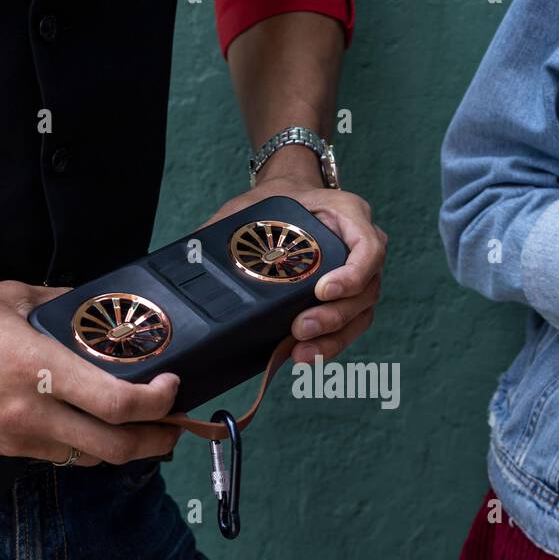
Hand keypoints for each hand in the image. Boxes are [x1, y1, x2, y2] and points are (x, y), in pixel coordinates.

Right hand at [0, 281, 181, 465]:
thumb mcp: (11, 298)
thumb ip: (63, 305)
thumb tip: (99, 308)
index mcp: (38, 370)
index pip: (119, 405)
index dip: (159, 403)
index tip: (173, 387)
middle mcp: (31, 414)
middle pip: (116, 450)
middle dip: (157, 441)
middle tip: (176, 425)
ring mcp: (15, 438)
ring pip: (89, 458)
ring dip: (122, 447)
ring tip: (141, 425)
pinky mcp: (0, 448)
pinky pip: (57, 455)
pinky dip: (84, 445)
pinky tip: (91, 423)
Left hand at [205, 171, 386, 364]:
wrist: (286, 204)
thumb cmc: (272, 204)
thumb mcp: (251, 206)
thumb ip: (228, 227)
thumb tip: (190, 257)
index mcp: (348, 214)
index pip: (368, 248)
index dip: (352, 274)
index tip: (322, 291)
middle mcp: (363, 246)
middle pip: (365, 290)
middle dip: (333, 316)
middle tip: (299, 330)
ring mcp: (360, 276)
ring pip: (360, 315)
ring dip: (332, 339)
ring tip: (301, 354)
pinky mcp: (349, 300)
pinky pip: (348, 327)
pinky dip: (328, 344)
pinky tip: (304, 356)